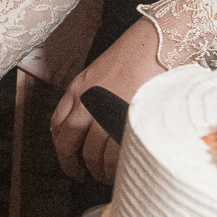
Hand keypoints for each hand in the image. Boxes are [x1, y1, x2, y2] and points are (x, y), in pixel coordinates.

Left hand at [50, 18, 164, 183]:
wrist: (159, 42)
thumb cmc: (136, 55)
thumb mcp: (98, 72)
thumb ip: (86, 96)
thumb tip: (84, 127)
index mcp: (77, 89)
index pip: (58, 126)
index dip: (61, 148)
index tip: (69, 157)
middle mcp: (86, 102)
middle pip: (70, 144)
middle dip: (73, 164)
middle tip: (82, 174)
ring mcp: (106, 112)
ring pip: (92, 153)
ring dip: (96, 169)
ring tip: (104, 175)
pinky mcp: (127, 120)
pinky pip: (114, 154)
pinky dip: (114, 167)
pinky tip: (118, 170)